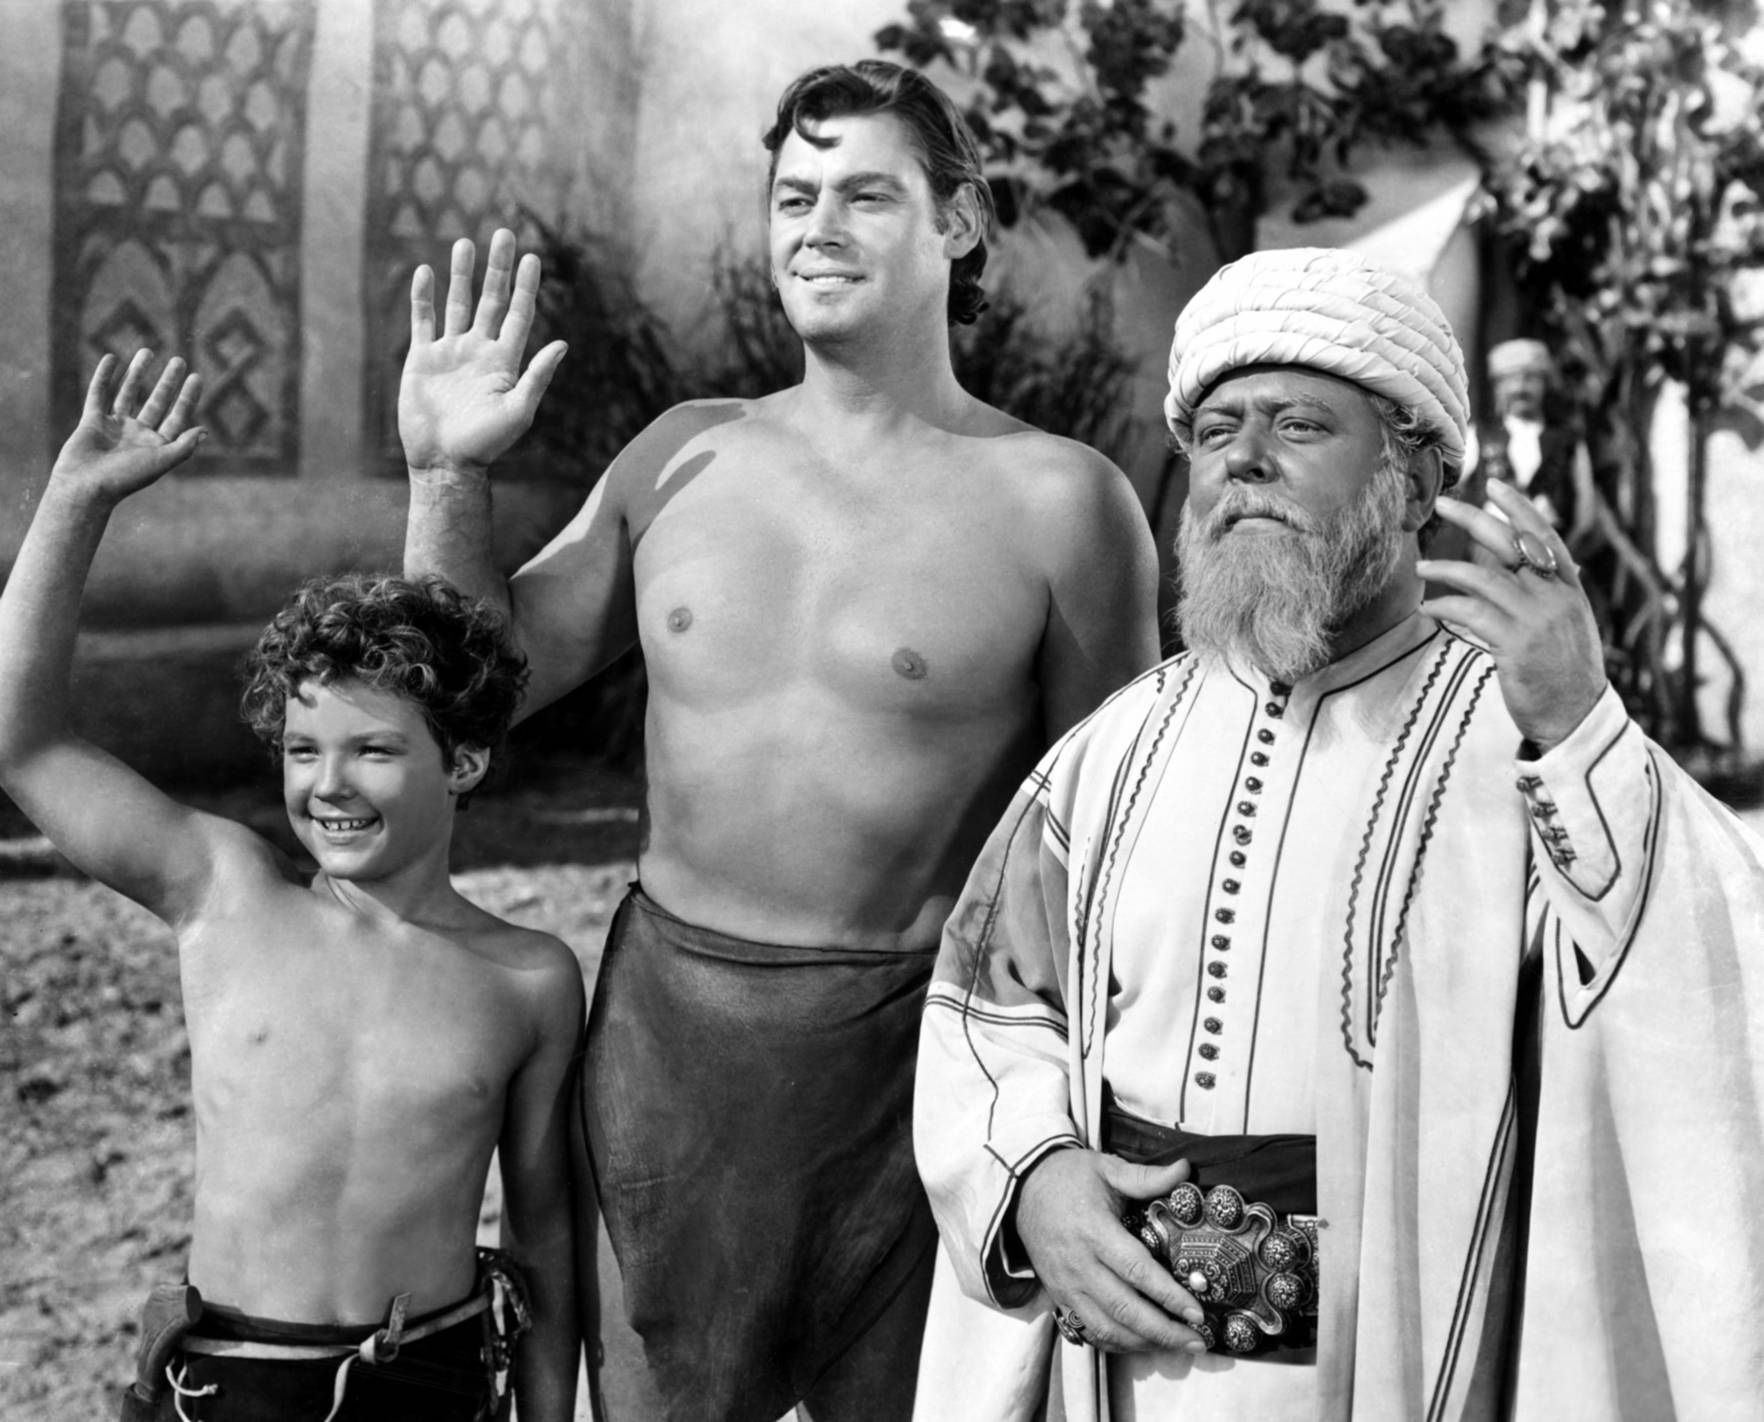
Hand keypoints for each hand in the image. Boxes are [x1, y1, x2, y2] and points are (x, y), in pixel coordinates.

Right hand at [51, 352, 203, 501]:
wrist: (86, 488)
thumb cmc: (125, 479)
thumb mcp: (160, 462)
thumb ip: (183, 446)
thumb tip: (205, 430)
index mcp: (157, 446)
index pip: (178, 416)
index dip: (188, 397)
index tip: (197, 377)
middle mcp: (138, 435)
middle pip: (157, 402)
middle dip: (167, 382)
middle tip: (179, 360)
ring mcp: (115, 427)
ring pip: (128, 394)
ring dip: (138, 373)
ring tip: (148, 351)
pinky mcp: (92, 422)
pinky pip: (99, 394)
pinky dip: (104, 376)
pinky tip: (112, 358)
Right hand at [399, 227, 567, 475]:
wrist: (445, 462)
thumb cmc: (486, 444)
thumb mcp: (518, 411)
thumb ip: (538, 376)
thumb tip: (562, 344)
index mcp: (505, 361)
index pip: (518, 313)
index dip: (526, 286)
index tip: (532, 257)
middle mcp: (479, 350)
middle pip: (490, 299)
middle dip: (497, 268)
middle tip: (503, 234)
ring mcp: (451, 353)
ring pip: (457, 303)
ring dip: (461, 274)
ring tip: (465, 242)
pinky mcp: (423, 359)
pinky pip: (423, 321)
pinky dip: (424, 297)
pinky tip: (426, 272)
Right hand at [1016, 1148, 1206, 1353]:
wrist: (1021, 1189)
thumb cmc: (1068, 1177)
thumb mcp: (1106, 1168)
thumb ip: (1146, 1177)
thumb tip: (1185, 1169)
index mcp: (1094, 1230)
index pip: (1136, 1270)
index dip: (1168, 1295)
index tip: (1196, 1312)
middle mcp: (1079, 1264)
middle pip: (1124, 1309)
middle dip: (1164, 1331)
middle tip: (1196, 1341)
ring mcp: (1067, 1284)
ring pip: (1106, 1328)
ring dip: (1143, 1343)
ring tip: (1175, 1346)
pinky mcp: (1059, 1295)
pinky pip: (1088, 1330)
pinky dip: (1116, 1344)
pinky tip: (1141, 1343)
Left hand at [1418, 479, 1606, 751]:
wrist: (1577, 716)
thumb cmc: (1561, 669)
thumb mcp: (1558, 621)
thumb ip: (1530, 587)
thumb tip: (1494, 554)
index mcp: (1569, 588)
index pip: (1544, 536)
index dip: (1519, 508)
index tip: (1493, 484)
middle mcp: (1556, 597)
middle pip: (1511, 545)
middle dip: (1475, 519)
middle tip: (1443, 505)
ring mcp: (1537, 620)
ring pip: (1485, 578)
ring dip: (1447, 569)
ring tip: (1422, 567)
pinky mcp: (1516, 645)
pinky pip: (1472, 614)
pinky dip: (1446, 607)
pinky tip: (1428, 608)